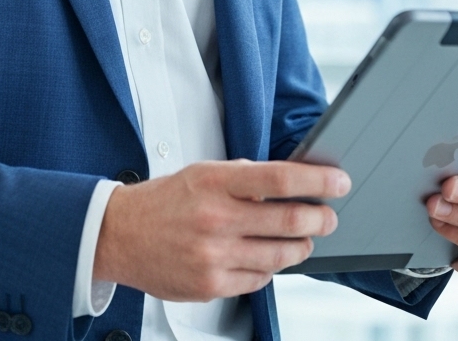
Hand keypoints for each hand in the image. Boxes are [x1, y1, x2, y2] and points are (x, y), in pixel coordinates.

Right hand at [93, 159, 349, 300]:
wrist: (119, 235)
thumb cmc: (164, 200)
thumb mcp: (201, 173)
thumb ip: (243, 177)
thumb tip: (288, 181)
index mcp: (214, 181)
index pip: (278, 178)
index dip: (316, 180)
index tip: (339, 182)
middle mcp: (216, 218)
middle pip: (287, 220)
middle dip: (319, 218)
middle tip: (328, 216)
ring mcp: (213, 255)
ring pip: (279, 256)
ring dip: (300, 246)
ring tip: (303, 238)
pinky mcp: (210, 285)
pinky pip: (258, 280)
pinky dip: (271, 269)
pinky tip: (268, 258)